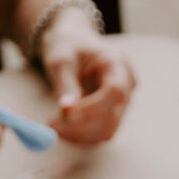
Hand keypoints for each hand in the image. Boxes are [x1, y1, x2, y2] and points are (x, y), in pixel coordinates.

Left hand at [40, 12, 135, 144]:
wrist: (71, 43)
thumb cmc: (66, 46)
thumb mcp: (61, 59)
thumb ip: (66, 84)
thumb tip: (66, 110)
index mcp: (118, 64)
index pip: (115, 92)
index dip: (92, 108)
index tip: (66, 113)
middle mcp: (126, 85)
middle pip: (113, 116)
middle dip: (82, 127)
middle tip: (52, 126)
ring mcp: (122, 102)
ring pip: (108, 130)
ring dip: (80, 135)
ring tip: (54, 126)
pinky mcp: (112, 113)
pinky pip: (100, 132)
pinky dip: (81, 135)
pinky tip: (63, 128)